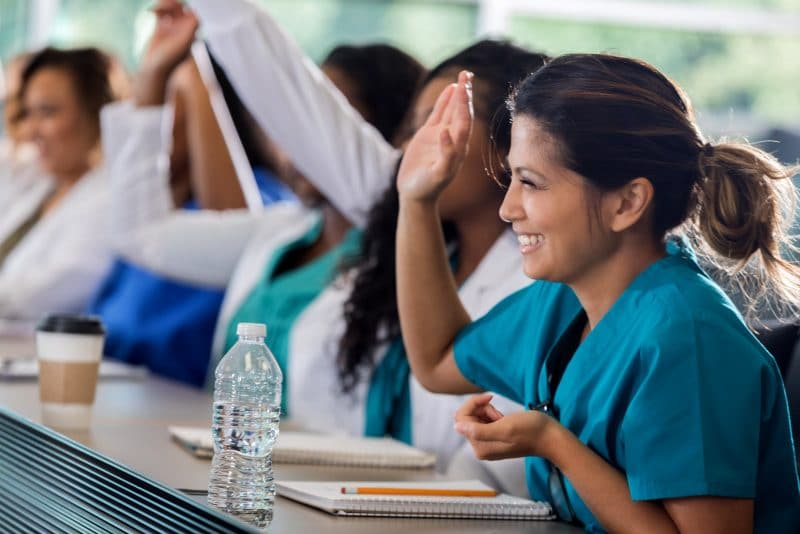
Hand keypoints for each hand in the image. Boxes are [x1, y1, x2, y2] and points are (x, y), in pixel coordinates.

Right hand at [135, 0, 198, 105]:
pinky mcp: (160, 30)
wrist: (154, 70)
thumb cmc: (169, 59)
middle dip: (172, 5)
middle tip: (163, 5)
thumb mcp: (183, 44)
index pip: (192, 15)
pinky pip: (161, 14)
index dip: (184, 9)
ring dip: (164, 5)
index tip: (175, 9)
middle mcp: (182, 31)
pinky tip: (151, 12)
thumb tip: (194, 14)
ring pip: (171, 10)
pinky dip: (157, 9)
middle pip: (181, 10)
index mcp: (190, 34)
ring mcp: (171, 30)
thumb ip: (191, 28)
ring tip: (155, 9)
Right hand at [396, 70, 473, 203]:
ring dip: (458, 94)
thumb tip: (448, 133)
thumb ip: (446, 155)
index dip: (464, 106)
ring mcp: (441, 135)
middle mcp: (453, 139)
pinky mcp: (429, 135)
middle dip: (464, 94)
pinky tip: (450, 88)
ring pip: (452, 111)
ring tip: (464, 76)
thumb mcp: (438, 174)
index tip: (464, 90)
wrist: (415, 193)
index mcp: (458, 148)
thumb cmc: (427, 187)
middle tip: (467, 74)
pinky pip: (439, 114)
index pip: (463, 123)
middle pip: (461, 113)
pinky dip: (444, 101)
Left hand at [454, 393, 556, 459]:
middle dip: (481, 409)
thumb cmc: (531, 431)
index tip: (489, 398)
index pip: (461, 420)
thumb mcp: (505, 428)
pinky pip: (483, 421)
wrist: (550, 437)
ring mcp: (487, 443)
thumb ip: (480, 431)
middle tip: (498, 412)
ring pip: (475, 418)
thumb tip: (456, 427)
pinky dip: (492, 414)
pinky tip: (504, 419)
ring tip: (503, 417)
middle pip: (466, 419)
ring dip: (488, 411)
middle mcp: (481, 448)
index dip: (472, 404)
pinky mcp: (494, 437)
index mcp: (480, 448)